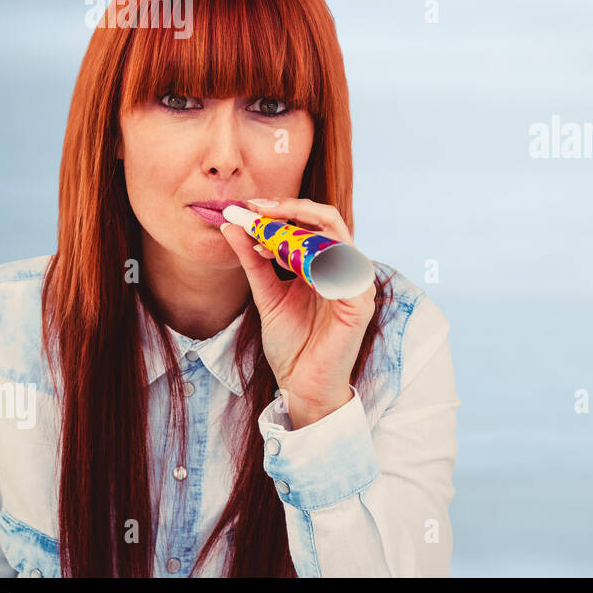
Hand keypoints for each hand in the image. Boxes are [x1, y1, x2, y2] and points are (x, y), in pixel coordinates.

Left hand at [218, 197, 376, 428]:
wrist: (302, 386)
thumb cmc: (291, 343)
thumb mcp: (266, 295)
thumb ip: (253, 261)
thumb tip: (233, 225)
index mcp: (326, 264)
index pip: (311, 222)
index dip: (282, 208)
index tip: (247, 207)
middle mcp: (344, 269)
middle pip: (328, 221)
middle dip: (291, 209)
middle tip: (255, 208)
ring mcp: (355, 285)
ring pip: (336, 239)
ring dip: (297, 232)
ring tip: (263, 235)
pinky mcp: (359, 305)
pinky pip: (342, 272)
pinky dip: (314, 261)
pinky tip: (285, 259)